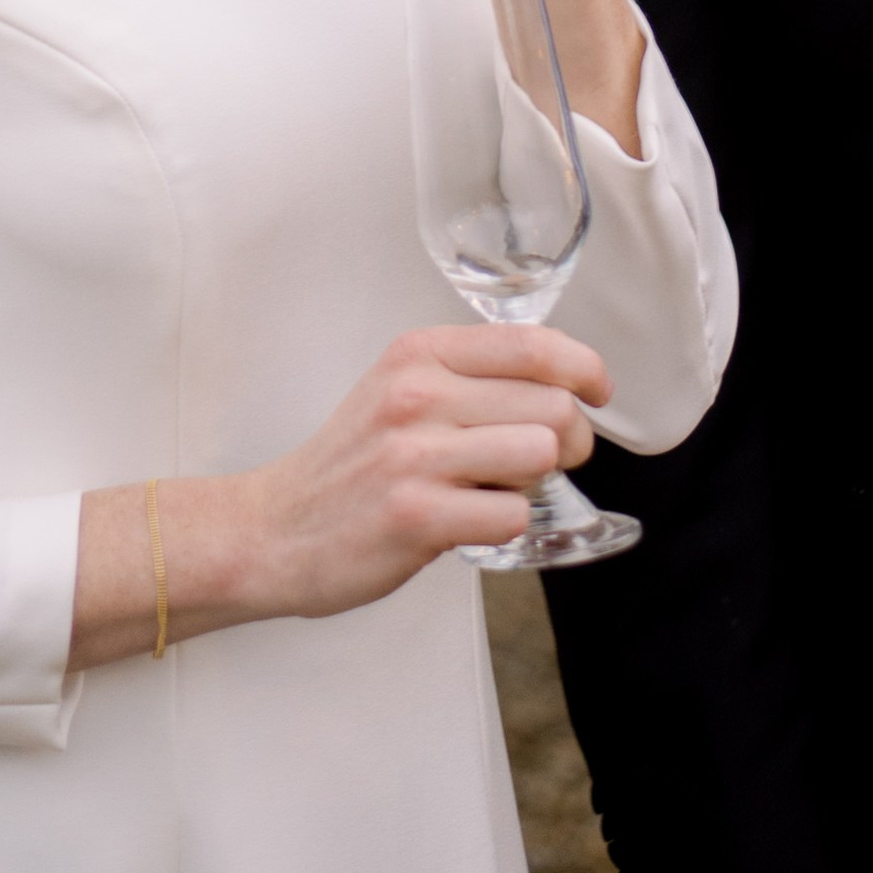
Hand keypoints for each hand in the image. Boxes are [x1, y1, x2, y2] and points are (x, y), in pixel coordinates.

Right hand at [68, 317, 607, 661]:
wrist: (274, 529)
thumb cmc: (350, 466)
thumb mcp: (398, 391)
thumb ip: (468, 379)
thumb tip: (561, 389)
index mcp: (418, 353)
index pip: (530, 343)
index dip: (583, 368)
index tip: (598, 391)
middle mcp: (417, 394)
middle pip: (551, 404)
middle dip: (572, 439)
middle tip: (548, 461)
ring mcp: (415, 455)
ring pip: (540, 455)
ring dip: (538, 483)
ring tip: (504, 490)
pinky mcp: (416, 517)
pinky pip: (511, 517)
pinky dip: (506, 526)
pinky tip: (472, 524)